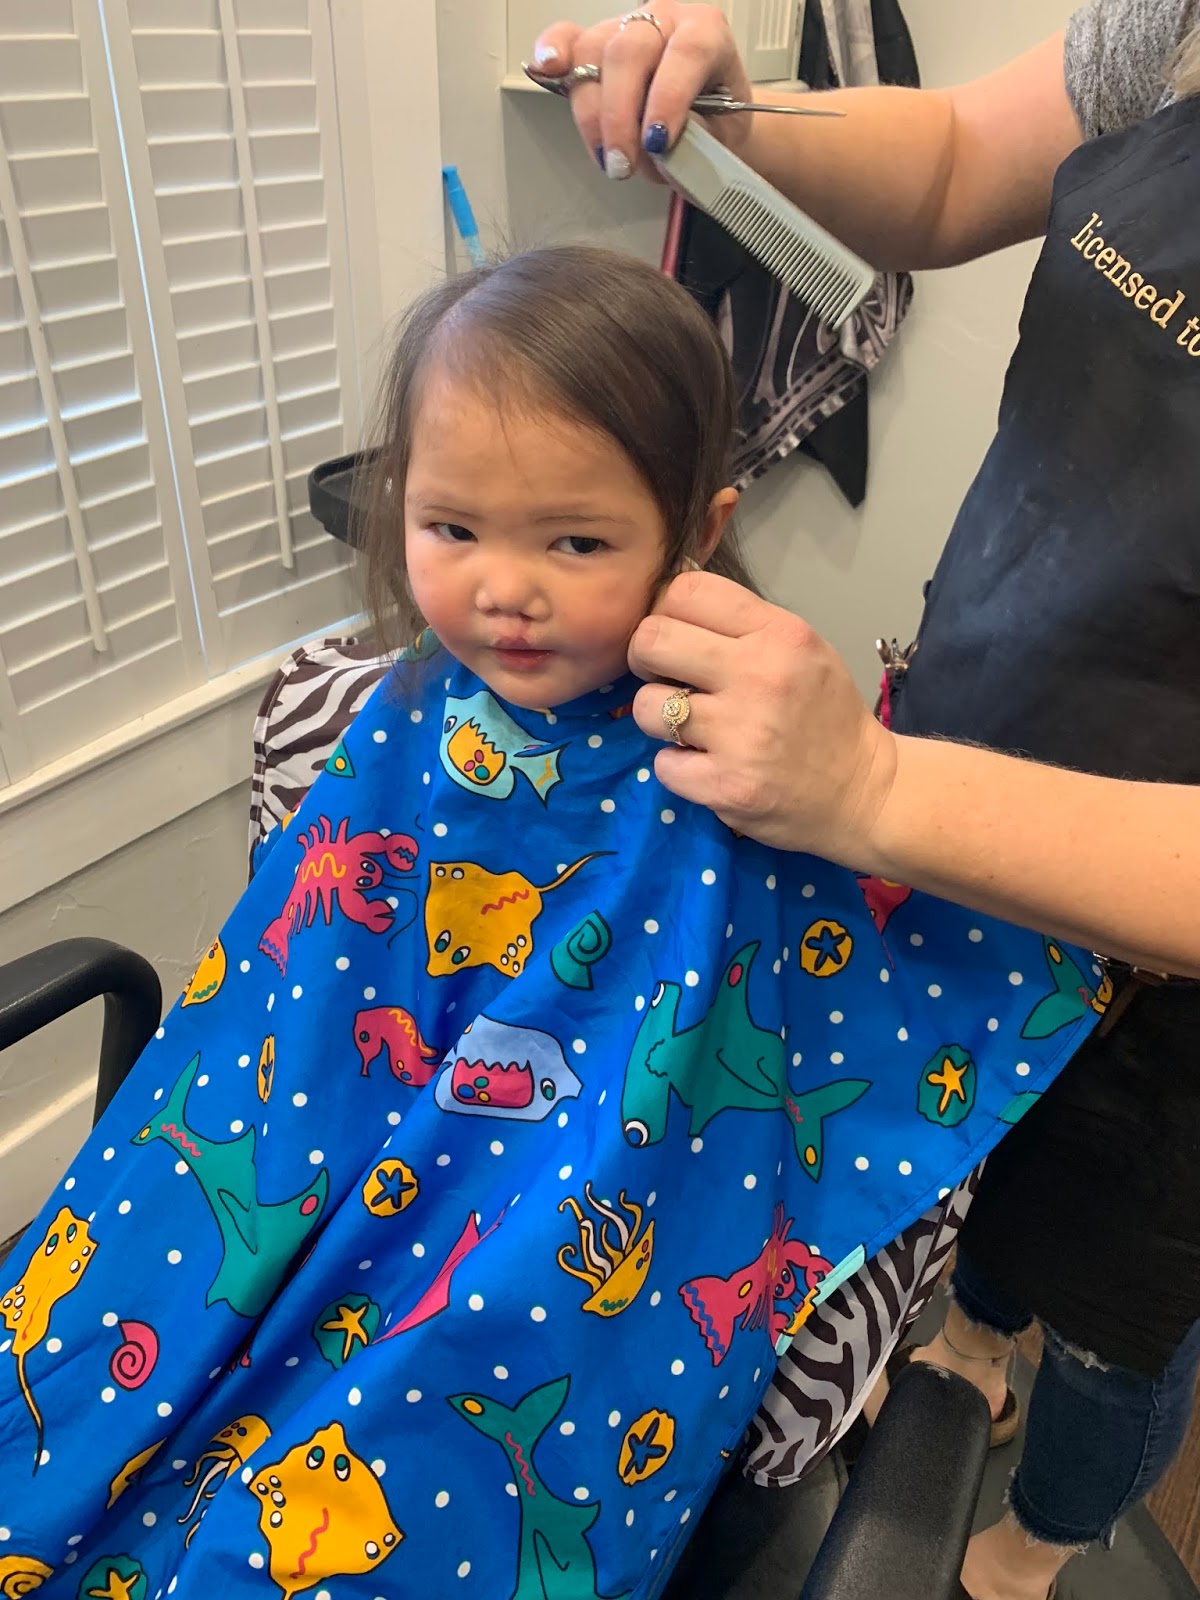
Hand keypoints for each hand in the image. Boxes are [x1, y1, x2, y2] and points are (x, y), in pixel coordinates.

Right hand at [531, 4, 753, 179]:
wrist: (712, 117)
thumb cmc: (718, 122)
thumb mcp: (722, 137)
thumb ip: (694, 141)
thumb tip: (658, 152)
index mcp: (706, 32)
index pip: (686, 53)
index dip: (668, 98)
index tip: (658, 142)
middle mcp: (663, 20)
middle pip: (628, 52)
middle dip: (619, 116)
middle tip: (622, 164)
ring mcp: (626, 29)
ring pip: (592, 54)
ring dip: (592, 114)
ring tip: (606, 157)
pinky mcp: (596, 46)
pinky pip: (567, 40)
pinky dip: (552, 54)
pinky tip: (546, 69)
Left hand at [627, 572, 898, 862]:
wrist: (864, 791)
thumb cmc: (826, 714)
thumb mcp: (804, 649)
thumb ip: (743, 625)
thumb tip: (668, 600)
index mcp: (779, 634)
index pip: (687, 591)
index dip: (667, 612)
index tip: (676, 636)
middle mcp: (759, 677)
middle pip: (651, 641)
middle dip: (646, 660)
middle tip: (665, 679)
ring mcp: (740, 734)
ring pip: (645, 706)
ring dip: (659, 719)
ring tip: (689, 728)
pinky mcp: (726, 786)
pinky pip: (662, 765)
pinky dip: (677, 767)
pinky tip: (706, 765)